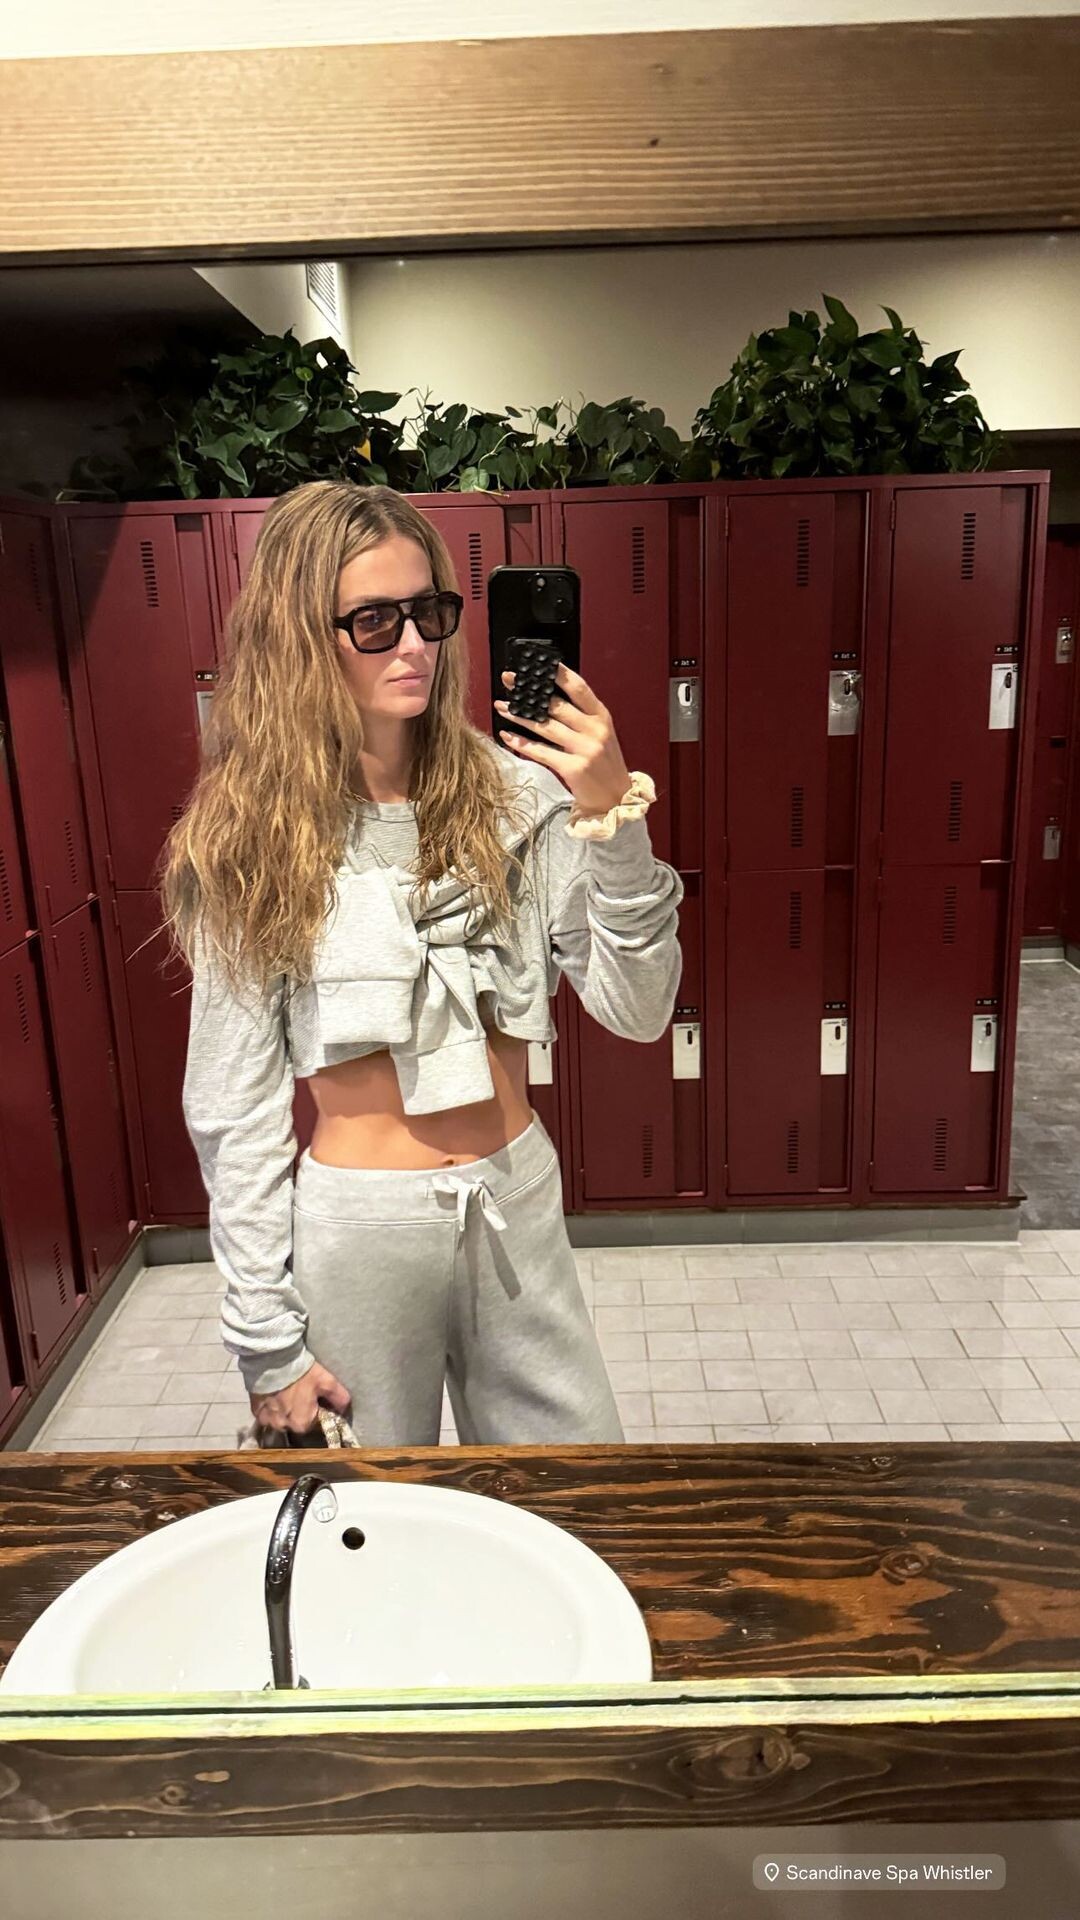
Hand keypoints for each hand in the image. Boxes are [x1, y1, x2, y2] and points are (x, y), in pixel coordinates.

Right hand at [251, 1361, 350, 1434]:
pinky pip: (267, 1414)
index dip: (319, 1410)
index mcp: (303, 1424)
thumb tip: (343, 1409)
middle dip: (302, 1411)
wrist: (272, 1359)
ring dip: (286, 1410)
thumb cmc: (301, 1372)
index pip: (317, 1423)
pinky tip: (275, 1393)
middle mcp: (284, 1427)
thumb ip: (340, 1398)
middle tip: (301, 1392)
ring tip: (287, 1392)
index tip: (316, 1397)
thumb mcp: (327, 1381)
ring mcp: (267, 1421)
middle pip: (298, 1422)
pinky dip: (272, 1407)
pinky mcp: (256, 1412)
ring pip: (282, 1419)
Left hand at [494, 661, 631, 816]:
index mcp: (601, 717)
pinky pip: (541, 752)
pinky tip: (506, 735)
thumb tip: (548, 696)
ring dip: (519, 715)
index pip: (578, 687)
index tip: (537, 662)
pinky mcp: (573, 768)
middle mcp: (594, 730)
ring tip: (501, 706)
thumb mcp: (599, 734)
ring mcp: (585, 749)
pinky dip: (521, 743)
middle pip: (556, 705)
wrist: (616, 798)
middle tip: (509, 680)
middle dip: (529, 691)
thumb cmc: (604, 764)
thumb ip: (581, 716)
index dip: (557, 673)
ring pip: (545, 726)